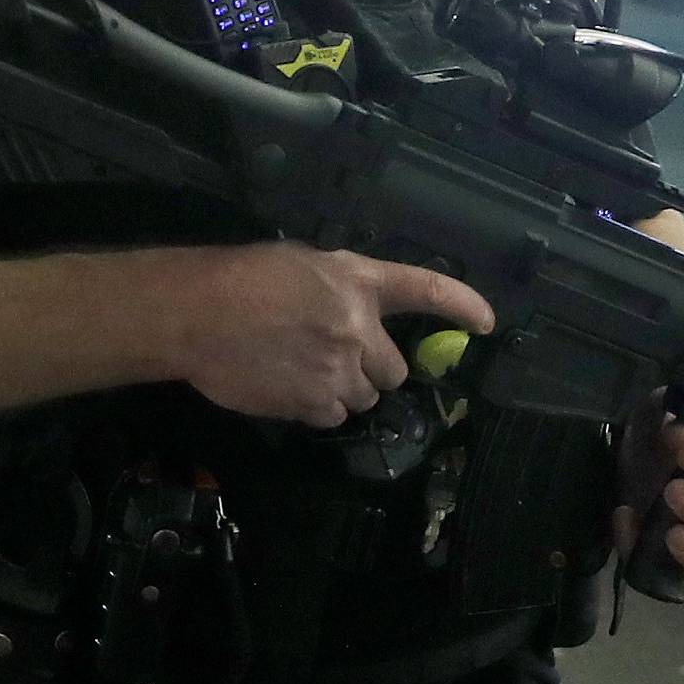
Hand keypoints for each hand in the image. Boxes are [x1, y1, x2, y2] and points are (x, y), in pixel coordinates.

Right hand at [175, 242, 493, 427]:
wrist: (196, 313)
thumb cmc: (241, 278)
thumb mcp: (302, 265)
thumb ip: (339, 288)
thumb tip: (354, 315)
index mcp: (358, 282)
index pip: (427, 289)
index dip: (462, 305)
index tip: (487, 323)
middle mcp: (359, 327)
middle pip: (394, 370)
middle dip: (370, 367)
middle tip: (332, 355)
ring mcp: (339, 370)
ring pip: (365, 397)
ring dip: (343, 389)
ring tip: (301, 369)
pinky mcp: (314, 403)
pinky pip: (335, 417)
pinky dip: (316, 408)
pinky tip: (287, 386)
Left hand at [614, 394, 683, 583]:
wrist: (616, 462)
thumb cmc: (651, 440)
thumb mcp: (655, 418)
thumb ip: (667, 415)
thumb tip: (683, 432)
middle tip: (673, 490)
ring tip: (669, 531)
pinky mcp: (671, 557)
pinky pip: (668, 571)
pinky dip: (644, 547)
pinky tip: (626, 520)